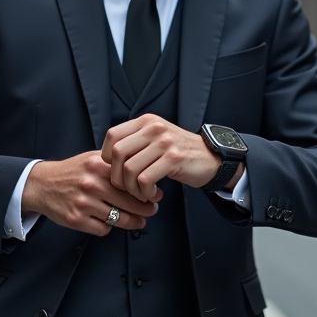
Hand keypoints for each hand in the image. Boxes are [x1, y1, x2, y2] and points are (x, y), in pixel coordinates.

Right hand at [21, 151, 159, 236]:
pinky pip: (103, 229)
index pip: (131, 181)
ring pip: (119, 219)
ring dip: (132, 222)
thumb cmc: (72, 171)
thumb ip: (115, 164)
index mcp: (98, 165)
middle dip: (145, 209)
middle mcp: (91, 183)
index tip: (156, 195)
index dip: (147, 191)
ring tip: (139, 220)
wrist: (42, 184)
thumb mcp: (93, 158)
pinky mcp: (76, 219)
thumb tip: (144, 172)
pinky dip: (109, 227)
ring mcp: (83, 203)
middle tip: (152, 210)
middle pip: (129, 202)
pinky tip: (110, 221)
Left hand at [101, 114, 222, 201]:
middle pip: (117, 153)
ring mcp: (164, 142)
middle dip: (117, 177)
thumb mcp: (155, 138)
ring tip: (141, 194)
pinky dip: (144, 193)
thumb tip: (105, 159)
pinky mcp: (173, 158)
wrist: (210, 158)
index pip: (112, 136)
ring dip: (132, 189)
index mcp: (146, 122)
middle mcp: (154, 128)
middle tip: (126, 188)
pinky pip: (145, 180)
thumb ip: (134, 142)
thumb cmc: (178, 153)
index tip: (116, 171)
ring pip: (130, 169)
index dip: (107, 157)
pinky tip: (152, 194)